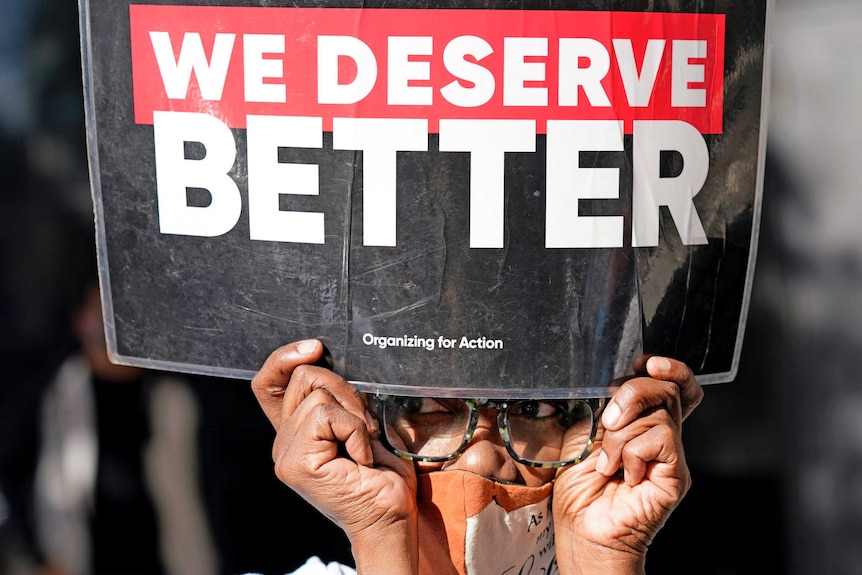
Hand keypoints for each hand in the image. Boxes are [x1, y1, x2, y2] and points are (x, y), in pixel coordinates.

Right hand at [251, 339, 418, 572]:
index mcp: (295, 432)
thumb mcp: (361, 424)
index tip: (315, 348)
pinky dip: (354, 430)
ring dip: (354, 415)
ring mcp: (285, 454)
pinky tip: (361, 458)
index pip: (269, 383)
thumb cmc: (384, 477)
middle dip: (345, 391)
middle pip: (304, 377)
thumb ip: (340, 400)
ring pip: (317, 393)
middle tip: (364, 427)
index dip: (284, 358)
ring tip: (363, 446)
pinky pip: (325, 414)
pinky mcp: (295, 462)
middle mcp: (283, 442)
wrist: (391, 518)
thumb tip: (332, 365)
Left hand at [552, 356, 702, 574]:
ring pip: (659, 414)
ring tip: (607, 463)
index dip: (668, 368)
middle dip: (633, 392)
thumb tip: (609, 384)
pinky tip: (623, 473)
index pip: (672, 385)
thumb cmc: (580, 490)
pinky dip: (632, 452)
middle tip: (608, 420)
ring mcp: (671, 456)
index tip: (643, 362)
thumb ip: (602, 407)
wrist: (582, 530)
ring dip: (620, 435)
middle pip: (669, 388)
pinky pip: (662, 438)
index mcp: (642, 423)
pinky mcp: (676, 475)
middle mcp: (661, 436)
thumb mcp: (582, 434)